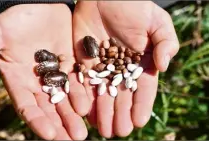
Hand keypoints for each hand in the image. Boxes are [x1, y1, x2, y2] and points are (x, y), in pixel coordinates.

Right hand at [0, 4, 89, 139]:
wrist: (36, 2)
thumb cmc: (14, 17)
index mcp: (19, 79)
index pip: (28, 107)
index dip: (38, 121)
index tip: (50, 134)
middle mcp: (38, 81)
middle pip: (50, 108)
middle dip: (61, 124)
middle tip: (74, 139)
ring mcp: (57, 72)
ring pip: (67, 98)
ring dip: (75, 114)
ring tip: (83, 131)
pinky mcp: (71, 63)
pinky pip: (79, 80)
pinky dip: (85, 93)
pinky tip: (92, 107)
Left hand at [73, 1, 178, 137]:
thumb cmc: (134, 5)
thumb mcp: (156, 22)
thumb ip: (165, 43)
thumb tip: (163, 67)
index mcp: (140, 62)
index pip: (142, 88)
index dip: (141, 105)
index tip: (139, 121)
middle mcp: (120, 68)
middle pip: (121, 95)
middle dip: (121, 114)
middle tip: (120, 131)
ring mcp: (101, 66)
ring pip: (102, 94)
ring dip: (103, 112)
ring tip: (104, 130)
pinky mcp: (84, 62)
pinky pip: (84, 83)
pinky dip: (86, 98)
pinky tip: (87, 113)